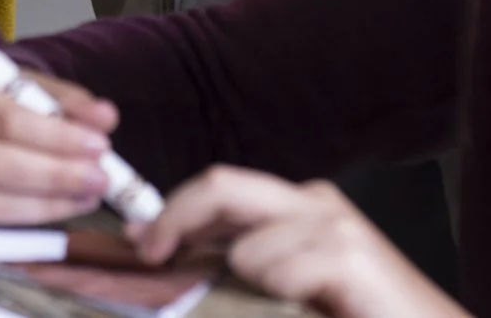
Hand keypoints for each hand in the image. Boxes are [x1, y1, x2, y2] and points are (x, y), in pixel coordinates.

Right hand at [0, 61, 120, 224]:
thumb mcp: (15, 82)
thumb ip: (61, 97)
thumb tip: (105, 117)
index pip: (5, 118)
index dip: (55, 136)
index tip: (99, 143)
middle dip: (56, 174)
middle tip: (101, 176)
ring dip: (47, 202)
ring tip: (88, 194)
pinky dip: (29, 216)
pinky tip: (63, 206)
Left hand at [130, 168, 462, 317]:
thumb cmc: (354, 314)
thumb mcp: (283, 287)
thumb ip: (235, 263)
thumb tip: (162, 251)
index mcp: (295, 207)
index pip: (219, 188)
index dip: (169, 210)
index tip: (136, 243)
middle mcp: (313, 202)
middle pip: (222, 185)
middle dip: (173, 216)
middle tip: (150, 256)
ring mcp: (333, 224)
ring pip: (247, 246)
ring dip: (247, 286)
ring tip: (286, 309)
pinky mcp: (348, 256)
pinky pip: (276, 269)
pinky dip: (277, 291)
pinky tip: (314, 307)